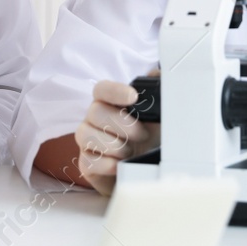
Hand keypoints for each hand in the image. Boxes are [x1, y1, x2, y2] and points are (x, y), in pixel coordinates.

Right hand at [75, 79, 158, 195]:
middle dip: (122, 124)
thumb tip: (159, 74)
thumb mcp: (160, 116)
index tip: (133, 97)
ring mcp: (88, 141)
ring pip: (86, 135)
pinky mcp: (86, 164)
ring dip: (115, 146)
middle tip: (143, 135)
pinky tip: (120, 166)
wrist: (148, 172)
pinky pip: (87, 161)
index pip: (102, 89)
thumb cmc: (151, 140)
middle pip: (94, 112)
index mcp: (110, 103)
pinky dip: (106, 164)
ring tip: (132, 153)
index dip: (115, 91)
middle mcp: (94, 119)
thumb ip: (158, 92)